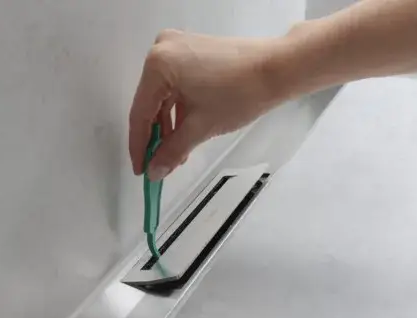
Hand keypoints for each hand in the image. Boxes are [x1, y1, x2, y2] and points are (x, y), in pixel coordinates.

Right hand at [129, 30, 287, 180]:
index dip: (139, 146)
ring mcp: (178, 48)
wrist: (277, 69)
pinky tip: (186, 134)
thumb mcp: (200, 127)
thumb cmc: (239, 93)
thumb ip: (171, 151)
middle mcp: (162, 49)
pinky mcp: (193, 52)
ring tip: (177, 155)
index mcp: (157, 64)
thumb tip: (154, 171)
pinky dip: (180, 109)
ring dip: (170, 126)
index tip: (141, 170)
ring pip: (165, 96)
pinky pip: (177, 85)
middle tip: (158, 166)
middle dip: (157, 137)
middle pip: (151, 103)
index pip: (140, 113)